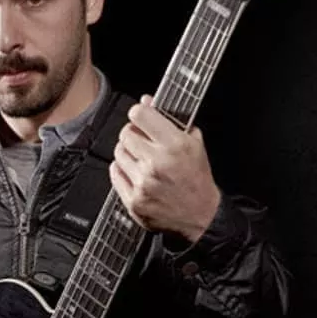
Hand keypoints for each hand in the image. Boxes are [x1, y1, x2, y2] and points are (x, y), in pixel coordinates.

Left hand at [110, 94, 220, 242]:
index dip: (139, 113)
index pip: (139, 114)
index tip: (141, 117)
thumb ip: (171, 119)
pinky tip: (135, 172)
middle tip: (143, 141)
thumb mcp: (194, 143)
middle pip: (125, 133)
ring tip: (142, 159)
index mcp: (174, 145)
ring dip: (128, 153)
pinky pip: (115, 174)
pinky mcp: (134, 200)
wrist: (202, 216)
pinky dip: (122, 171)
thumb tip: (147, 101)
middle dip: (133, 134)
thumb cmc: (197, 179)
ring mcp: (143, 183)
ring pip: (118, 153)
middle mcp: (157, 163)